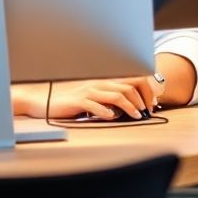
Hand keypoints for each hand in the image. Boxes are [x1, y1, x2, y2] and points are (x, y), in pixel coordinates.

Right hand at [19, 76, 157, 119]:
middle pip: (127, 86)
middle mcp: (97, 84)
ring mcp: (88, 92)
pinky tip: (113, 117)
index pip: (130, 80)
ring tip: (137, 115)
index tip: (152, 104)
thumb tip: (128, 108)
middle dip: (142, 99)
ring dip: (130, 106)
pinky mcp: (78, 102)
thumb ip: (108, 100)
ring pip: (115, 95)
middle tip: (148, 111)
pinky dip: (107, 111)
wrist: (45, 102)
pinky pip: (96, 105)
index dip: (145, 90)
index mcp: (102, 82)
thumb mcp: (92, 99)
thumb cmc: (70, 103)